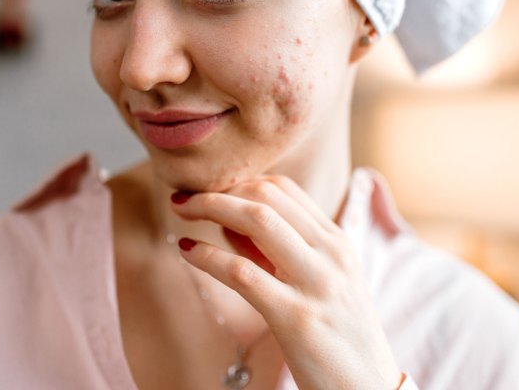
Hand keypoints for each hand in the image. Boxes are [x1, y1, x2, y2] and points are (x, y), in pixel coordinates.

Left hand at [170, 177, 402, 389]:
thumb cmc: (337, 337)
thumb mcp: (318, 283)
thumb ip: (274, 252)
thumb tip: (225, 223)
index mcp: (337, 242)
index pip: (284, 189)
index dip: (240, 182)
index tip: (210, 190)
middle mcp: (331, 254)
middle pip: (267, 196)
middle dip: (219, 190)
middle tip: (185, 196)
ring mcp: (316, 283)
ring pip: (257, 220)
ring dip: (210, 207)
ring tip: (181, 211)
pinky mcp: (295, 317)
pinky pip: (242, 273)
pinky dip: (208, 255)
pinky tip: (186, 250)